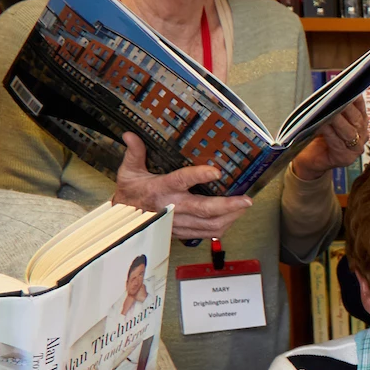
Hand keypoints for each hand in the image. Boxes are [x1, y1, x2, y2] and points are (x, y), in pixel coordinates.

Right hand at [115, 133, 252, 243]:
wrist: (124, 222)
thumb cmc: (130, 195)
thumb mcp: (129, 172)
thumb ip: (134, 153)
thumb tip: (130, 135)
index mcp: (159, 189)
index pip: (180, 181)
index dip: (198, 176)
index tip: (216, 171)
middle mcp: (171, 207)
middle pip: (203, 209)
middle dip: (228, 205)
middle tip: (246, 199)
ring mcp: (178, 223)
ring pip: (209, 225)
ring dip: (230, 217)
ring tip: (243, 206)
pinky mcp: (182, 233)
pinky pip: (206, 234)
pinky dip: (222, 227)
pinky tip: (232, 217)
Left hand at [292, 95, 369, 181]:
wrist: (308, 159)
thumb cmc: (317, 137)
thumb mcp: (327, 119)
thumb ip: (332, 108)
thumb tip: (330, 93)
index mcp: (360, 123)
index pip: (361, 107)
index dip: (355, 98)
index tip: (347, 87)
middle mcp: (362, 136)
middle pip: (356, 120)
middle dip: (346, 108)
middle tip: (335, 98)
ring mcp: (355, 149)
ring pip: (349, 132)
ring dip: (338, 121)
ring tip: (328, 112)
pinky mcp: (345, 159)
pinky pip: (337, 143)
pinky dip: (329, 132)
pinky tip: (321, 125)